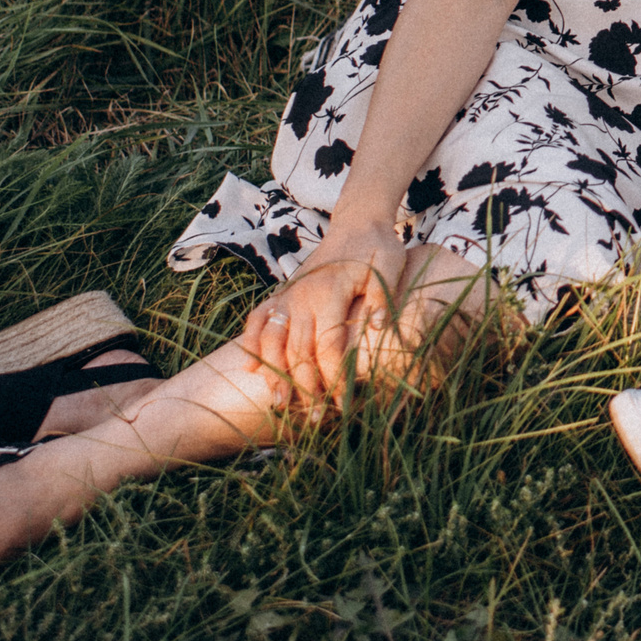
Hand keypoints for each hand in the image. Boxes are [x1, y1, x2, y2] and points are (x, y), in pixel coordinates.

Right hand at [242, 227, 406, 413]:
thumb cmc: (379, 248)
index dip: (334, 378)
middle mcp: (302, 296)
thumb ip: (383, 298)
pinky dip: (250, 344)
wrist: (358, 222)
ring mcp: (288, 295)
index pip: (328, 347)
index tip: (343, 404)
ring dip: (273, 373)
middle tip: (313, 419)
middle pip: (296, 351)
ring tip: (279, 404)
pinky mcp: (282, 293)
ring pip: (270, 340)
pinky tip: (250, 370)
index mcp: (329, 293)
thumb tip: (379, 329)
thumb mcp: (390, 268)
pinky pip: (258, 320)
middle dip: (304, 388)